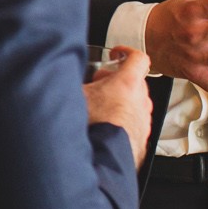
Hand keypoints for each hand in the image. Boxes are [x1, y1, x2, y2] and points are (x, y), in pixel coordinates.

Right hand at [84, 46, 153, 167]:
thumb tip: (62, 73)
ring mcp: (144, 118)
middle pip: (134, 80)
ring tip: (102, 108)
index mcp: (128, 83)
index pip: (138, 58)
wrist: (105, 156)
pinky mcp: (143, 134)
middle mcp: (141, 99)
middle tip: (100, 85)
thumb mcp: (78, 95)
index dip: (127, 52)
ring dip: (122, 100)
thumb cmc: (94, 126)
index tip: (118, 54)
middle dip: (117, 80)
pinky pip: (135, 120)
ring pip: (135, 101)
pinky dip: (125, 118)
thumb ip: (77, 81)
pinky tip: (107, 124)